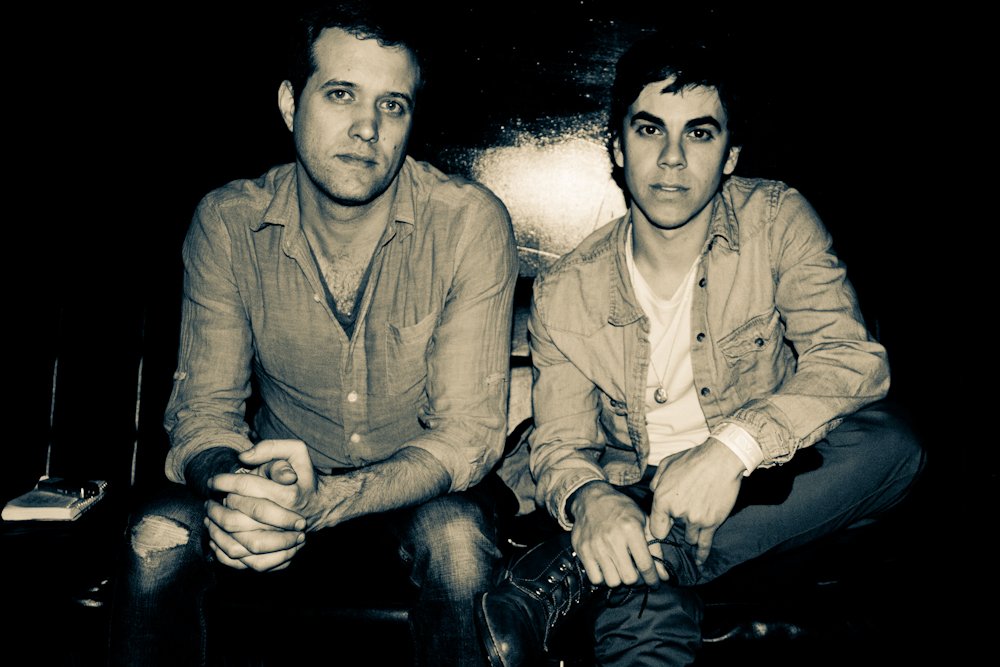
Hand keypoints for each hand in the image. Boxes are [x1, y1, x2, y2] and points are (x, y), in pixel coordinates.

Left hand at [205, 439, 316, 570]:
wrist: (322, 505)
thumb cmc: (304, 476)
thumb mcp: (296, 451)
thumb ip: (271, 447)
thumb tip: (242, 457)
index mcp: (289, 495)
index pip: (247, 488)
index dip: (224, 482)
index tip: (212, 481)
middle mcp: (286, 521)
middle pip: (238, 520)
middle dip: (216, 509)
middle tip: (208, 501)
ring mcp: (283, 542)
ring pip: (240, 545)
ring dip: (217, 533)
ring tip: (209, 519)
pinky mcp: (279, 557)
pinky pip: (248, 563)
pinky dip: (228, 555)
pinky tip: (218, 540)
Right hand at [569, 482, 660, 588]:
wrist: (591, 499)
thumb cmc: (621, 510)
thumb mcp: (642, 521)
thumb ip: (655, 547)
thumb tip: (664, 575)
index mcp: (631, 529)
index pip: (645, 564)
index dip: (653, 578)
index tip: (655, 582)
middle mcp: (612, 539)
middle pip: (629, 578)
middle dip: (637, 579)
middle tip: (636, 572)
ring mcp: (595, 546)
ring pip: (613, 582)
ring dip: (619, 579)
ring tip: (621, 568)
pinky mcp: (582, 551)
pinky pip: (595, 579)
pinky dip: (602, 578)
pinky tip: (607, 567)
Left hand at [648, 438, 744, 566]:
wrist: (721, 459)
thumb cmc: (693, 460)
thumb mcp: (666, 465)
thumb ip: (656, 482)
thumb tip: (653, 493)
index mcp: (662, 499)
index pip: (656, 528)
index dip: (660, 527)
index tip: (664, 526)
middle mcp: (677, 513)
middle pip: (675, 533)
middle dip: (678, 526)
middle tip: (686, 513)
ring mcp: (695, 520)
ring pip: (690, 538)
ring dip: (692, 531)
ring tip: (698, 516)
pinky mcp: (712, 523)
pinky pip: (705, 544)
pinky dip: (702, 555)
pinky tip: (699, 564)